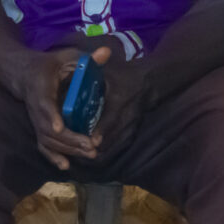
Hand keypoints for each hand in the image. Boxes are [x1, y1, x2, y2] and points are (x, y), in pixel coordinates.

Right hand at [15, 46, 95, 170]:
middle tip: (91, 147)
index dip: (51, 116)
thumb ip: (86, 57)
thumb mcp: (67, 55)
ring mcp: (35, 119)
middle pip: (48, 128)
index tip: (60, 128)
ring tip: (89, 154)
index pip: (44, 103)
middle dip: (70, 139)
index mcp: (41, 87)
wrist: (23, 74)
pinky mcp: (37, 128)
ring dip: (67, 149)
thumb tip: (106, 52)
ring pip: (47, 140)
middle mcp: (35, 107)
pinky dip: (52, 156)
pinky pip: (42, 145)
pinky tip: (65, 166)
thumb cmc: (50, 65)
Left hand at [90, 45, 149, 160]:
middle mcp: (128, 114)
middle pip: (115, 134)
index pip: (113, 117)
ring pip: (118, 141)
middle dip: (100, 144)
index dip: (103, 129)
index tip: (93, 140)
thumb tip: (75, 68)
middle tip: (83, 152)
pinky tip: (93, 153)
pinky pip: (120, 142)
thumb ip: (91, 69)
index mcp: (121, 98)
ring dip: (103, 148)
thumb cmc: (123, 75)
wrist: (149, 82)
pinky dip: (108, 147)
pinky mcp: (132, 129)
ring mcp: (132, 123)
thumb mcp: (107, 71)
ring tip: (85, 155)